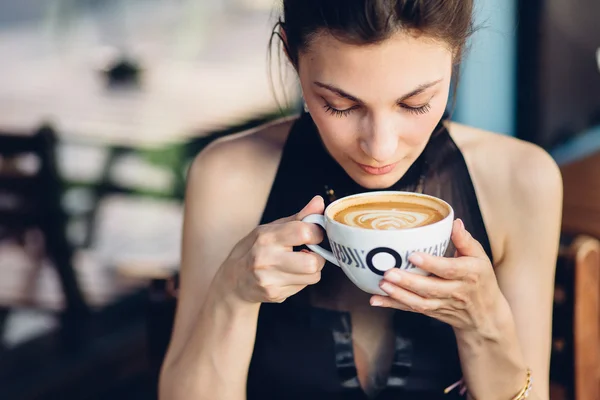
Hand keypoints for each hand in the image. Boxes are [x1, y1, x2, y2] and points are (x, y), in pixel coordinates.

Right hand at [221, 196, 326, 304]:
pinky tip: (287, 275)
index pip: (304, 232)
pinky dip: (300, 281)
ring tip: (298, 264)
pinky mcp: (273, 294)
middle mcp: (266, 258)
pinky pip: (303, 287)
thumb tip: (319, 201)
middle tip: (309, 253)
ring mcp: (269, 279)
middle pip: (313, 262)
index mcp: (267, 236)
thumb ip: (299, 217)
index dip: (317, 233)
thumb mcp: (271, 228)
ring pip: (313, 276)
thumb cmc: (255, 249)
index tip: (314, 234)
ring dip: (311, 270)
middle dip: (318, 257)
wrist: (232, 280)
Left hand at [370, 219, 504, 333]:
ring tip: (382, 284)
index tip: (413, 256)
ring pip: (419, 302)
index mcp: (469, 274)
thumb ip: (465, 241)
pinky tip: (376, 300)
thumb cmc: (481, 280)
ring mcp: (443, 304)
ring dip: (398, 295)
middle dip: (408, 282)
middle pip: (430, 288)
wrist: (486, 315)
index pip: (449, 269)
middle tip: (388, 272)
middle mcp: (456, 291)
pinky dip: (393, 305)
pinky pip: (411, 309)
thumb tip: (454, 222)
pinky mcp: (432, 311)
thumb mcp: (480, 258)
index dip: (431, 264)